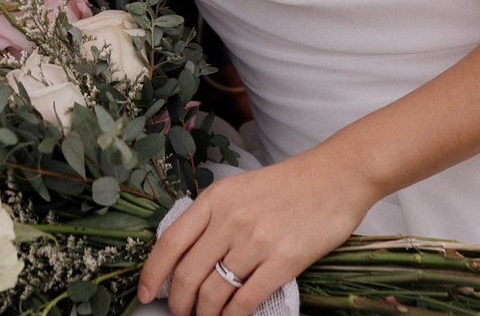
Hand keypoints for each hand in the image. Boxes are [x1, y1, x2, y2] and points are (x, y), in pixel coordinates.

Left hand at [138, 150, 373, 315]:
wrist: (334, 177)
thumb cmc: (286, 186)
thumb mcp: (239, 190)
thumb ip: (213, 217)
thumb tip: (186, 256)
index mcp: (215, 199)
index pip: (171, 241)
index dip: (153, 273)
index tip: (146, 294)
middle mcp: (230, 219)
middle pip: (188, 274)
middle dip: (179, 304)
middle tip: (181, 315)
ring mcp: (256, 240)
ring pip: (214, 292)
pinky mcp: (284, 261)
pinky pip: (246, 300)